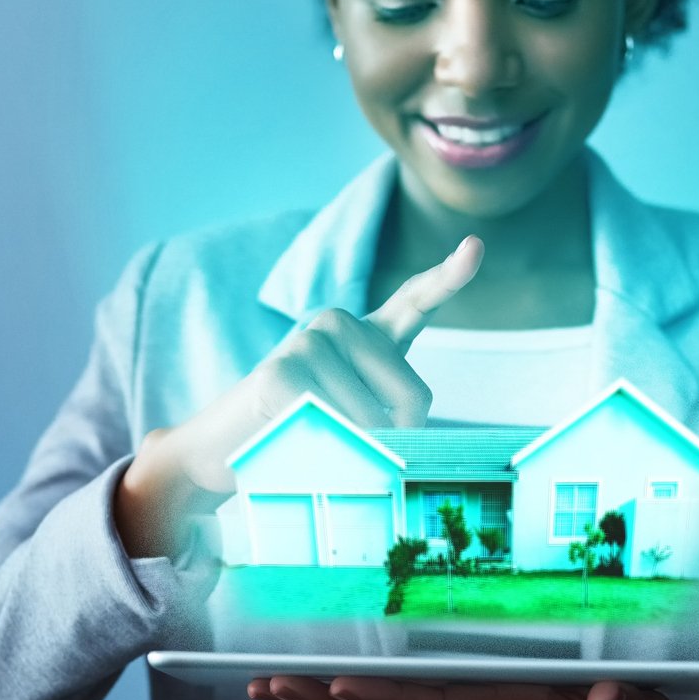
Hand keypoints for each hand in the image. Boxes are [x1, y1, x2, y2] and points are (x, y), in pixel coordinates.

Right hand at [114, 236, 484, 556]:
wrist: (222, 448)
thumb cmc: (298, 435)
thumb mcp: (352, 422)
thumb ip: (386, 422)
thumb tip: (402, 443)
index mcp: (366, 335)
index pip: (416, 301)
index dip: (449, 276)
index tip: (475, 247)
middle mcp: (340, 325)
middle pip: (413, 396)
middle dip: (399, 439)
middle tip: (354, 448)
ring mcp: (309, 341)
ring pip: (372, 421)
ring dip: (352, 452)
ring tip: (312, 442)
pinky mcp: (282, 371)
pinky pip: (334, 428)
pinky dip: (323, 452)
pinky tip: (292, 441)